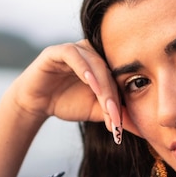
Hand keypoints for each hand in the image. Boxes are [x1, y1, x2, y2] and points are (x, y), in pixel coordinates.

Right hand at [8, 40, 122, 142]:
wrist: (36, 104)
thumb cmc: (67, 103)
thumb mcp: (95, 110)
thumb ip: (114, 113)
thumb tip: (138, 127)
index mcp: (104, 63)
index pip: (118, 78)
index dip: (122, 100)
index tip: (122, 123)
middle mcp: (91, 53)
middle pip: (109, 70)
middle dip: (112, 95)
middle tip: (115, 116)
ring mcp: (75, 49)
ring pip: (95, 61)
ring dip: (101, 83)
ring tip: (105, 102)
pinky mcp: (57, 51)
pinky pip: (72, 54)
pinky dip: (82, 67)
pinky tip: (89, 82)